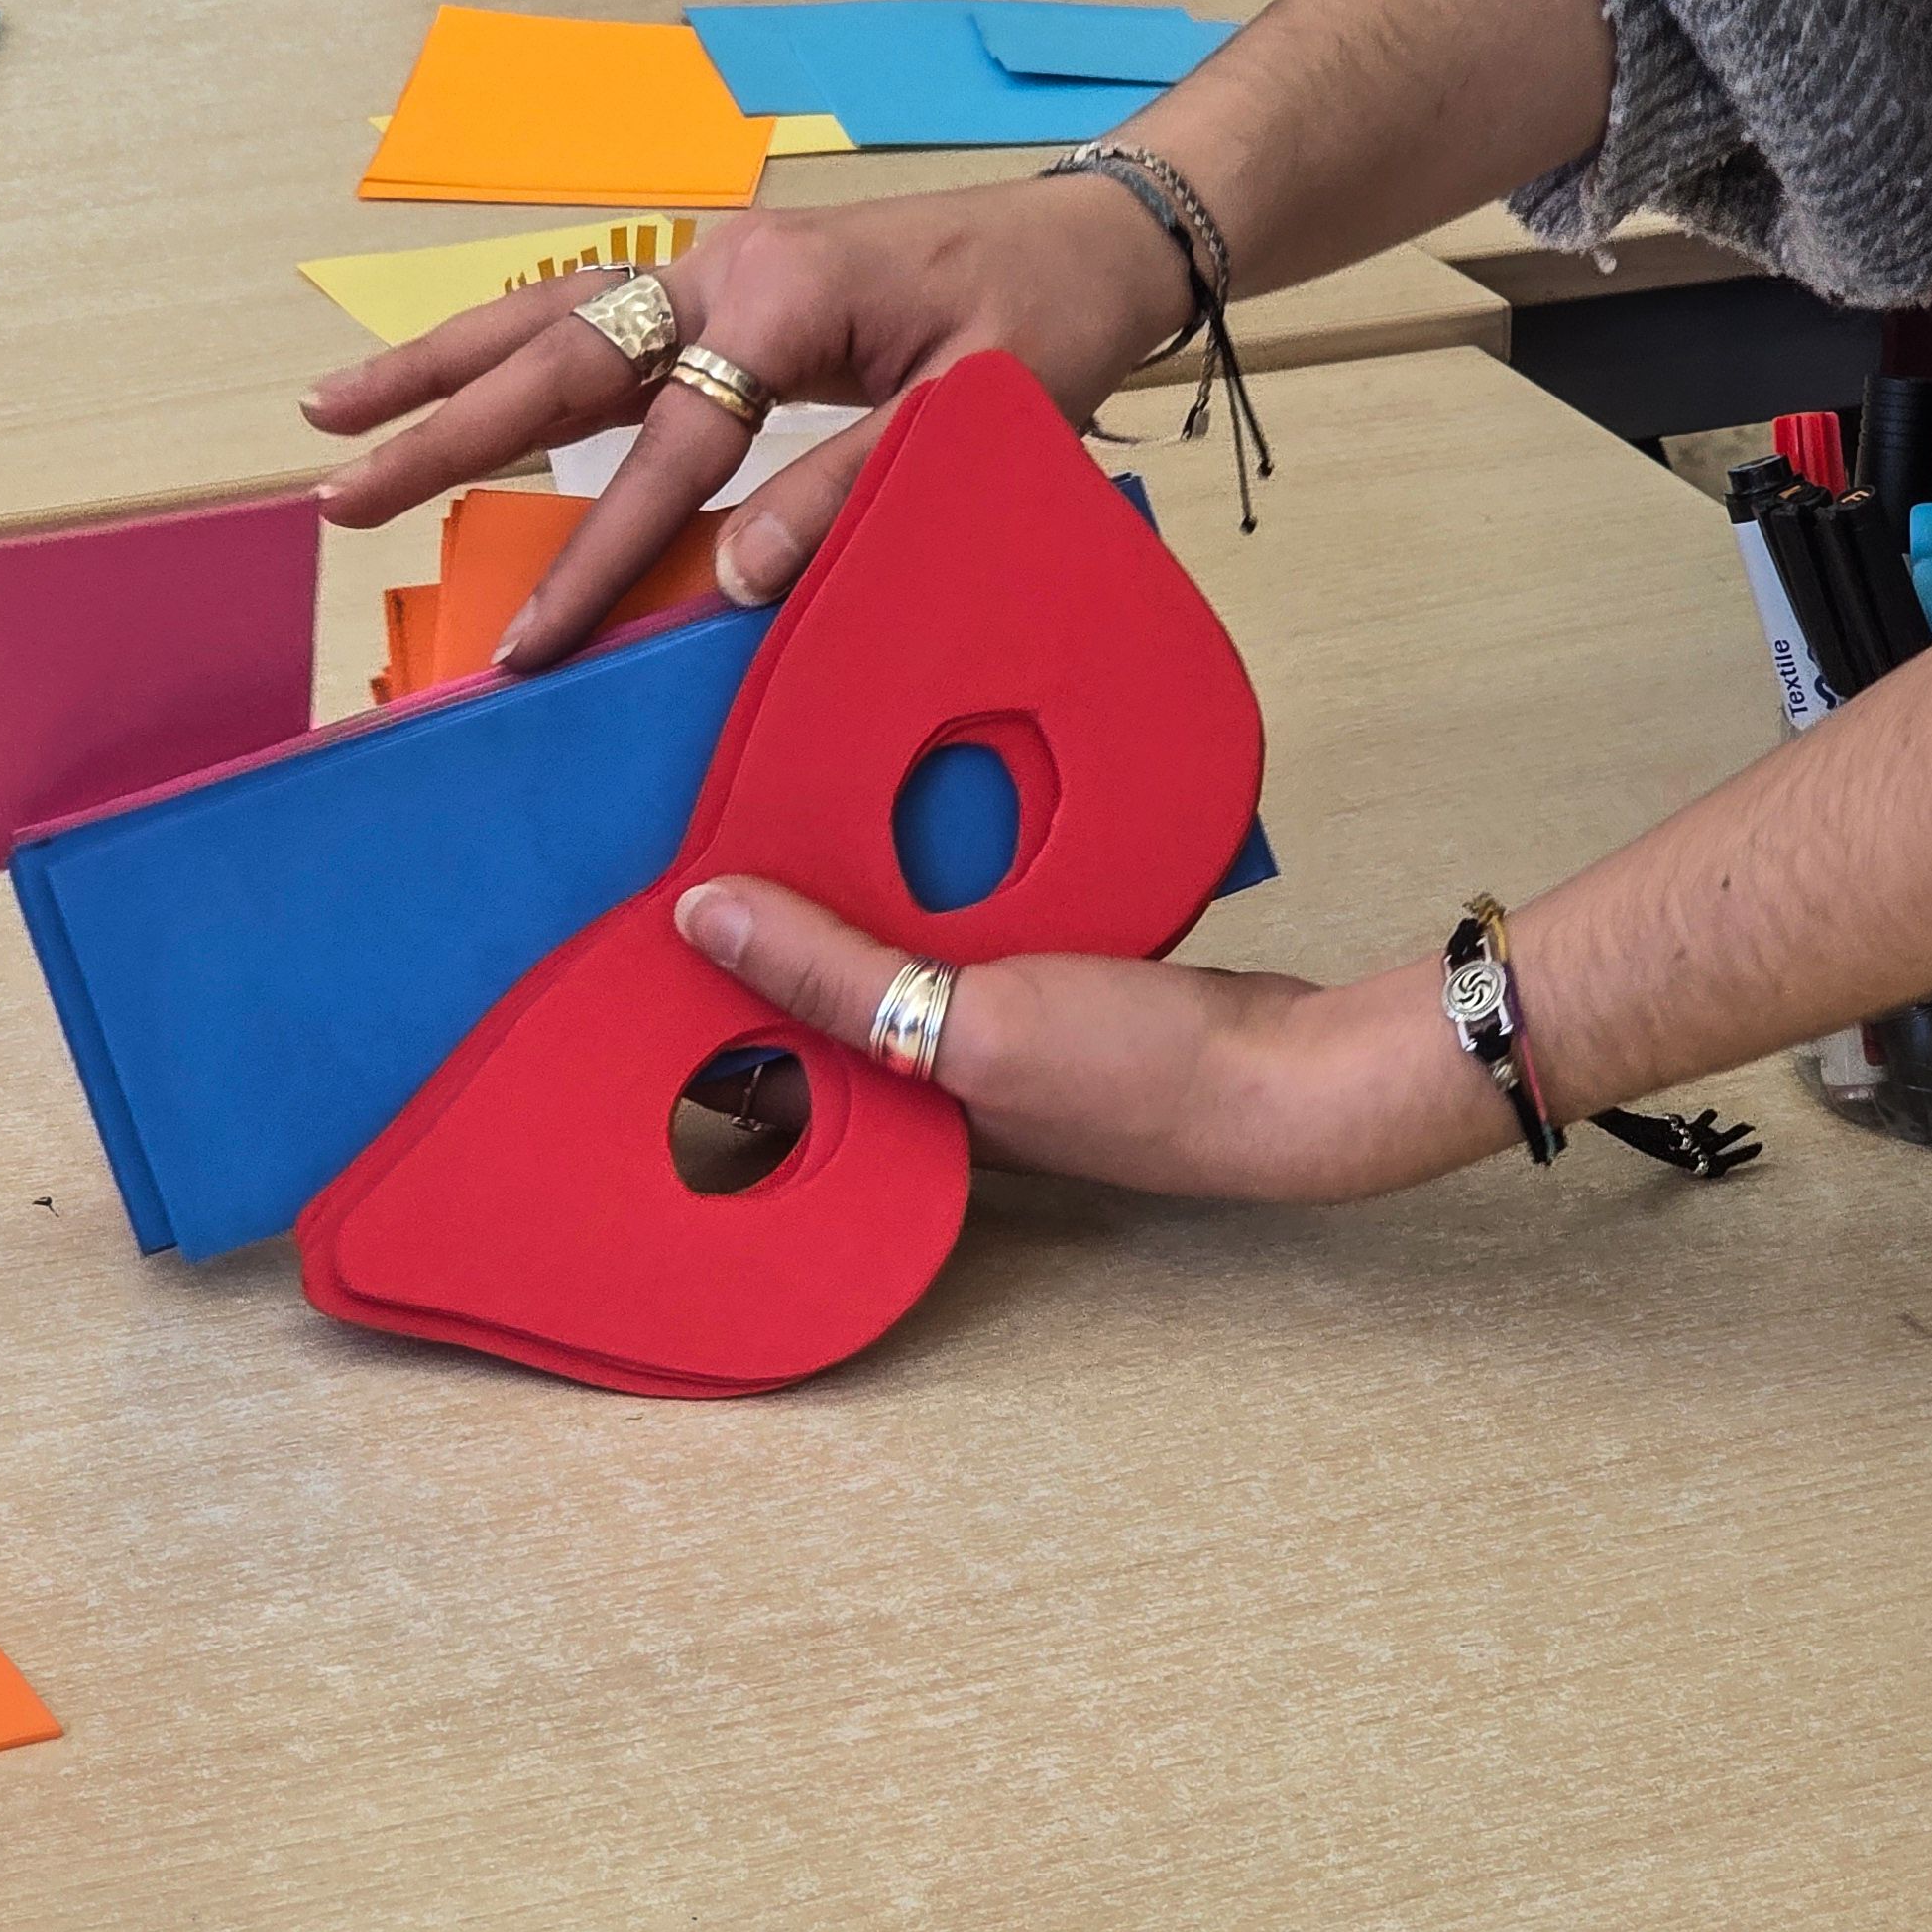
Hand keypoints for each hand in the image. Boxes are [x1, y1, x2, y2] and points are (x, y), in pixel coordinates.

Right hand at [305, 175, 1191, 671]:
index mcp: (781, 297)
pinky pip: (589, 315)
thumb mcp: (976, 414)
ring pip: (546, 317)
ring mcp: (712, 264)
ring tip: (328, 414)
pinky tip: (446, 382)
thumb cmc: (1045, 322)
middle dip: (439, 430)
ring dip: (437, 367)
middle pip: (555, 357)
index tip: (529, 648)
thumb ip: (850, 490)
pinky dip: (505, 348)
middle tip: (337, 495)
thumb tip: (733, 579)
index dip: (598, 557)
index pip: (668, 449)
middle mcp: (722, 266)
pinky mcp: (719, 279)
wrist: (1091, 236)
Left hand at [675, 875, 1516, 1198]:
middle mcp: (930, 1089)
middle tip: (690, 834)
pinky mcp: (1050, 992)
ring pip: (888, 959)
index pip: (761, 1064)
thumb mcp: (968, 1022)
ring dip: (844, 899)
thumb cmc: (1140, 1076)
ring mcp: (994, 1041)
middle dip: (761, 936)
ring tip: (773, 810)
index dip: (697, 997)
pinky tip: (907, 822)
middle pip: (816, 1004)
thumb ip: (834, 971)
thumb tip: (698, 911)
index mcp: (894, 1122)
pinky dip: (931, 884)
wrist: (1300, 1072)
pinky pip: (960, 930)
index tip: (631, 915)